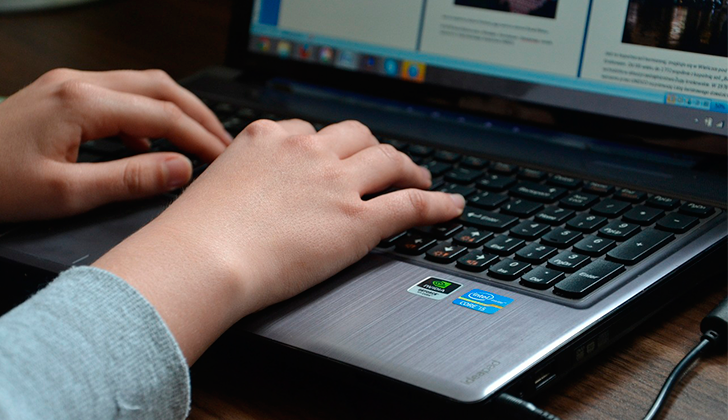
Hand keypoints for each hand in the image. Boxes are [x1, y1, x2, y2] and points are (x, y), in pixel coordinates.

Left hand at [0, 68, 231, 221]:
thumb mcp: (66, 193)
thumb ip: (130, 179)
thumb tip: (182, 169)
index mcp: (81, 102)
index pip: (161, 114)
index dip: (199, 136)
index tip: (224, 157)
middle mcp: (77, 83)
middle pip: (159, 86)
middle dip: (196, 114)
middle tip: (222, 143)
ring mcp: (68, 85)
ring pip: (141, 86)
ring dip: (173, 112)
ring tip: (196, 142)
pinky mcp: (62, 94)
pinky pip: (118, 96)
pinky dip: (145, 117)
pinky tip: (149, 145)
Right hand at [94, 119, 464, 362]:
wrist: (202, 259)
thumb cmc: (194, 233)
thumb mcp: (213, 186)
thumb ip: (240, 178)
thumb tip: (244, 190)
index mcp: (268, 138)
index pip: (311, 132)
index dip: (329, 147)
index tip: (335, 157)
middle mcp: (307, 152)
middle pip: (356, 136)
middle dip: (372, 148)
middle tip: (383, 164)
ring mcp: (336, 183)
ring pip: (388, 160)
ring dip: (407, 167)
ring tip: (418, 179)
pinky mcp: (357, 219)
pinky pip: (410, 203)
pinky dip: (436, 203)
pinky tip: (450, 205)